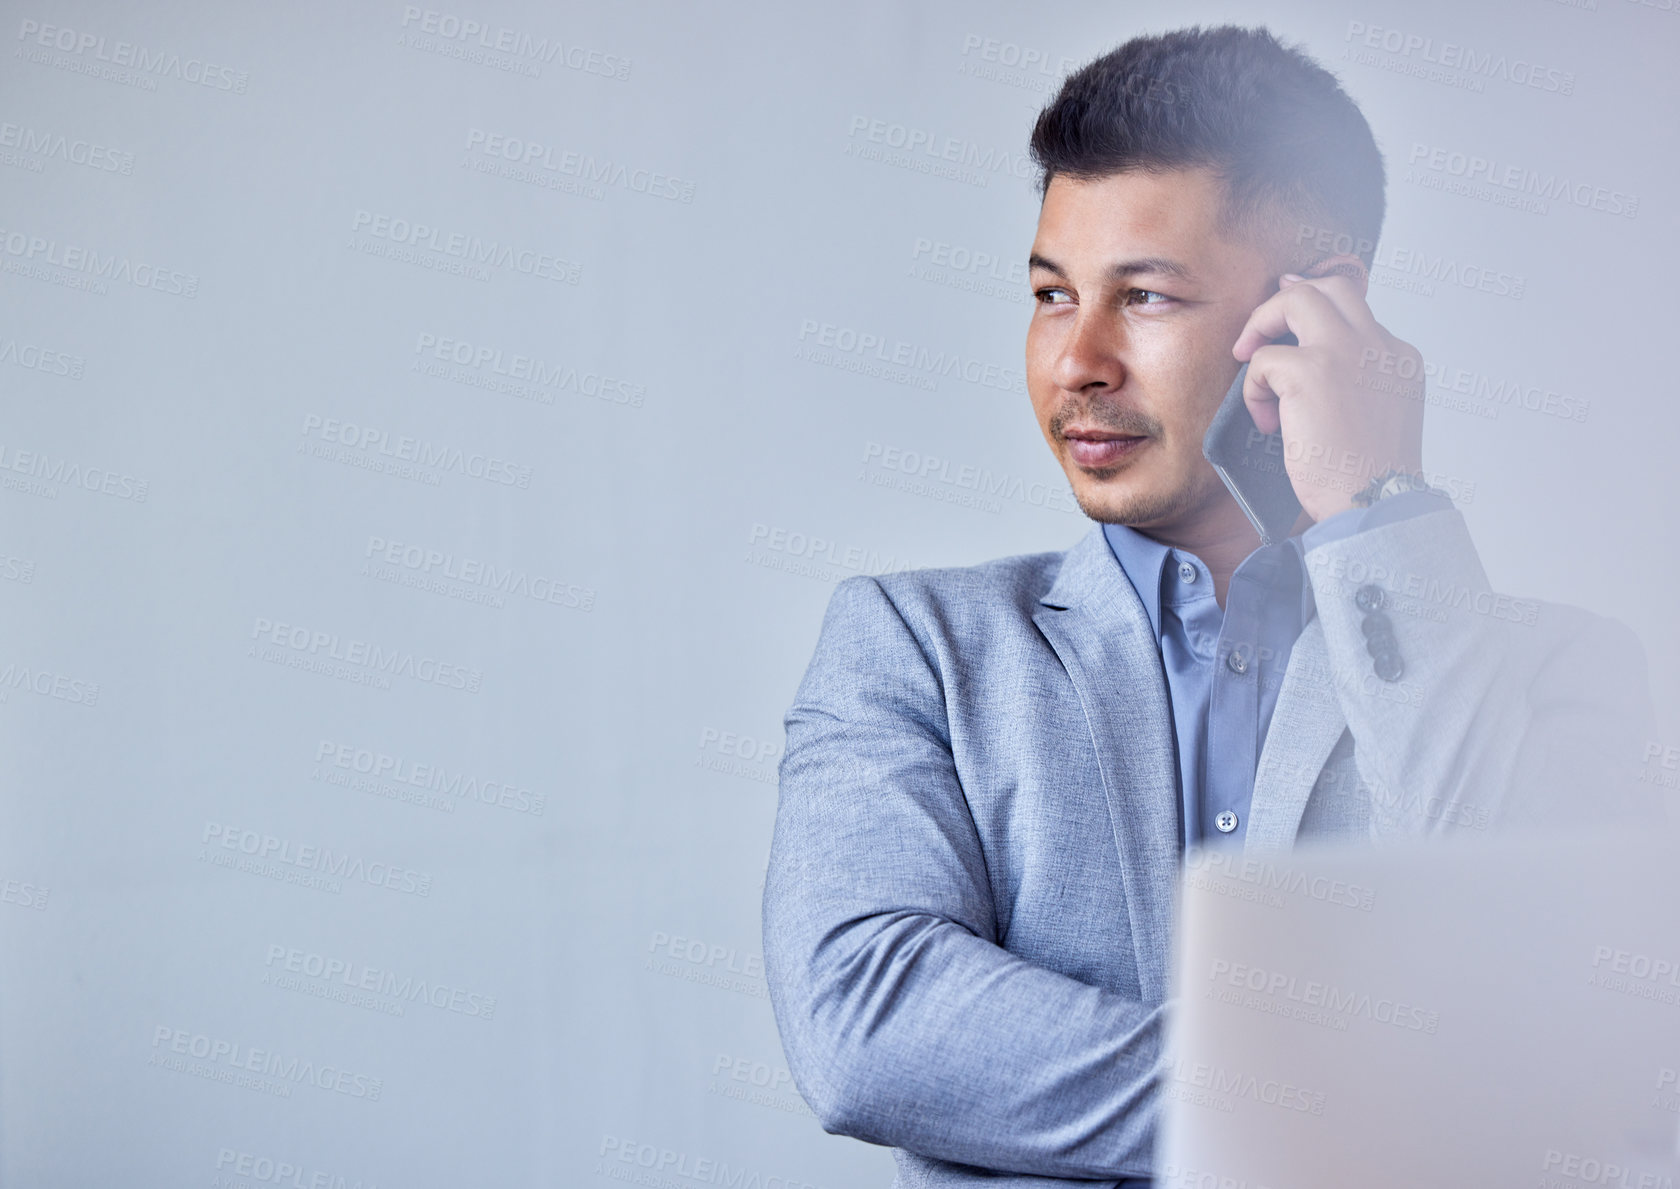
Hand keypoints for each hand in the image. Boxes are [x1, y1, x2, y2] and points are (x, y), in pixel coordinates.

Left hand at [1229, 255, 1424, 521]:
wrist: (1374, 503)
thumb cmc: (1368, 474)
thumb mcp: (1379, 414)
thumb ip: (1356, 379)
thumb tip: (1305, 356)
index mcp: (1398, 356)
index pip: (1355, 310)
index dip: (1316, 318)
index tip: (1288, 331)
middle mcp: (1378, 345)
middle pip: (1331, 286)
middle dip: (1285, 302)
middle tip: (1258, 339)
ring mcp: (1346, 352)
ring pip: (1296, 298)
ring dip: (1261, 326)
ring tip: (1249, 363)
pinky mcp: (1311, 372)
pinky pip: (1264, 359)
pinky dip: (1254, 389)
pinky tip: (1268, 422)